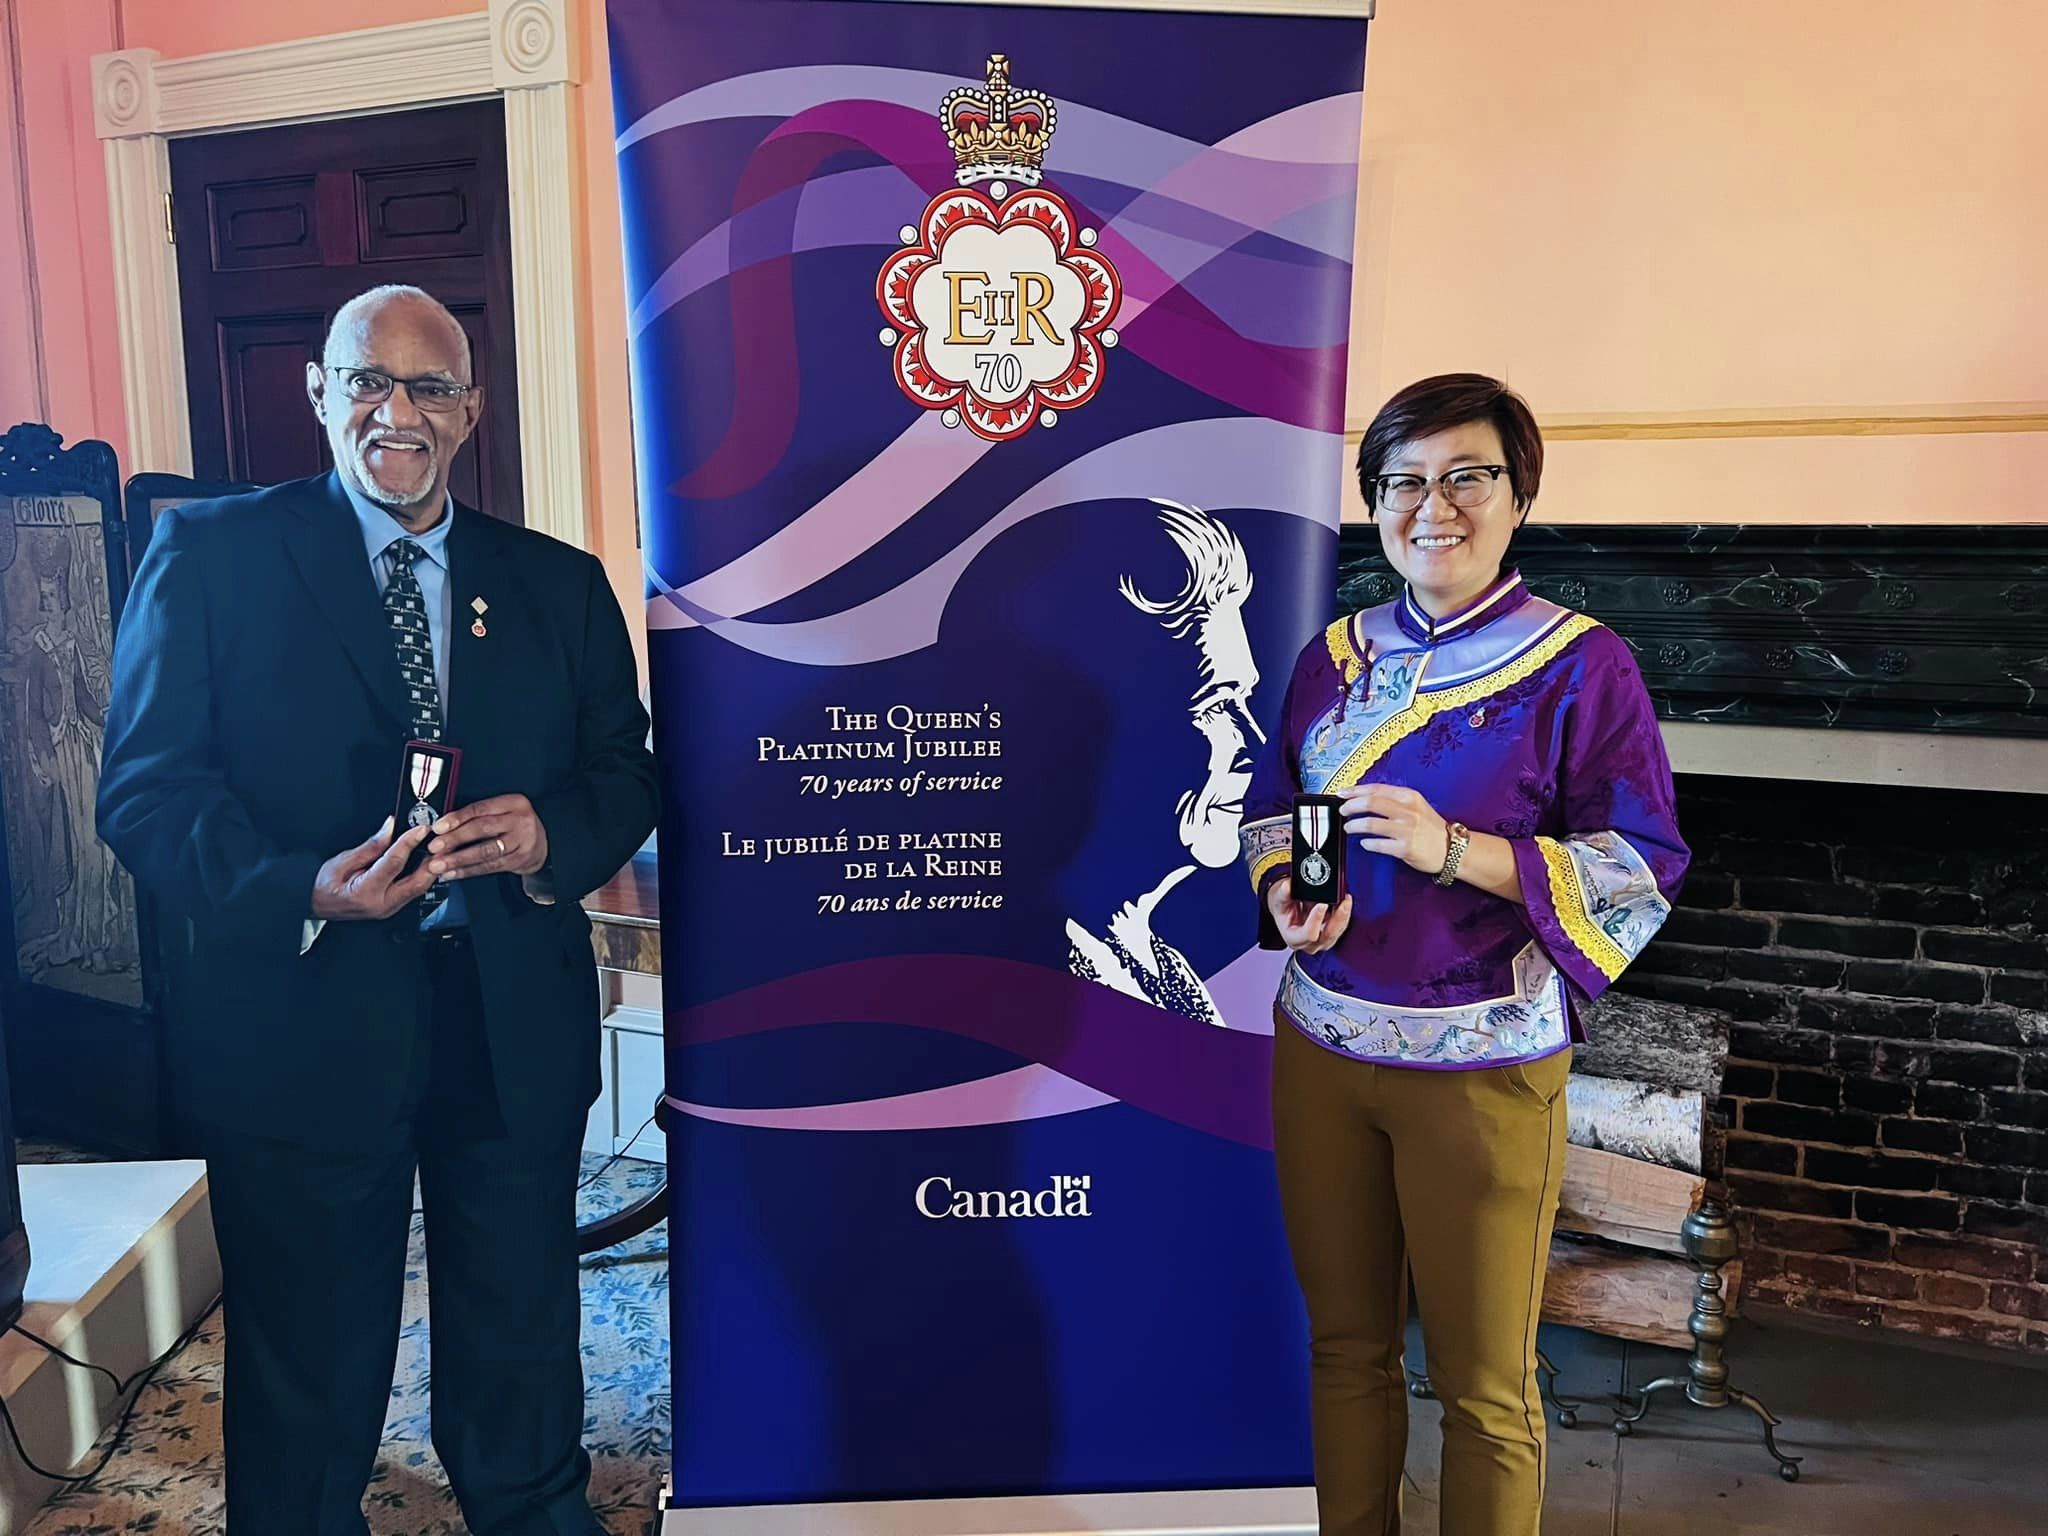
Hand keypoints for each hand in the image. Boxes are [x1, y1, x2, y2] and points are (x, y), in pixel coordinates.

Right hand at [311, 816, 436, 920]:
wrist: (314, 903)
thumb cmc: (323, 885)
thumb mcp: (342, 861)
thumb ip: (370, 846)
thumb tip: (390, 827)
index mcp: (366, 892)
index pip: (394, 863)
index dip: (409, 842)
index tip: (421, 828)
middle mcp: (381, 905)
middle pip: (417, 882)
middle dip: (432, 861)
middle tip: (439, 841)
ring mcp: (389, 909)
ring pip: (419, 888)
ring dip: (431, 868)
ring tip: (437, 848)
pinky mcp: (392, 907)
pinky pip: (413, 891)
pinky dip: (422, 875)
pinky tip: (426, 862)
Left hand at [425, 794, 549, 880]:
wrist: (546, 841)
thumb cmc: (516, 824)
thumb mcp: (503, 810)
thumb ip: (479, 815)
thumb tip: (444, 826)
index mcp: (513, 803)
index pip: (480, 809)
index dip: (457, 818)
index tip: (438, 827)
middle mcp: (519, 820)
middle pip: (482, 829)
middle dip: (455, 839)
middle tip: (435, 847)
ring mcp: (522, 841)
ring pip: (486, 851)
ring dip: (459, 859)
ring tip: (440, 864)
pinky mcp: (519, 860)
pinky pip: (490, 866)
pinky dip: (469, 871)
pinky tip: (454, 873)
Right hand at [1267, 879, 1351, 953]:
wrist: (1286, 907)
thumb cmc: (1282, 907)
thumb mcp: (1278, 899)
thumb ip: (1282, 894)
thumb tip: (1287, 887)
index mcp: (1293, 939)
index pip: (1309, 935)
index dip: (1316, 920)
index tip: (1322, 904)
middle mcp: (1309, 944)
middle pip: (1328, 935)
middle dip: (1338, 918)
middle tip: (1343, 902)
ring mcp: (1322, 940)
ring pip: (1338, 931)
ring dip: (1344, 915)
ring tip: (1345, 898)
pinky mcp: (1331, 932)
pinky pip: (1341, 925)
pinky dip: (1344, 913)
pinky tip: (1345, 901)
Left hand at [1341, 784, 1450, 873]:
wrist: (1452, 849)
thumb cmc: (1430, 828)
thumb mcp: (1416, 806)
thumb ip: (1394, 801)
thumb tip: (1363, 798)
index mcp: (1409, 797)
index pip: (1376, 789)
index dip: (1355, 790)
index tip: (1342, 794)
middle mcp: (1408, 811)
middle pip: (1370, 803)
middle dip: (1351, 806)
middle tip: (1342, 811)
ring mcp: (1407, 830)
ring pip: (1370, 824)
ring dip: (1354, 825)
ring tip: (1349, 828)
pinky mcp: (1405, 848)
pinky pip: (1377, 844)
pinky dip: (1367, 843)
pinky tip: (1364, 843)